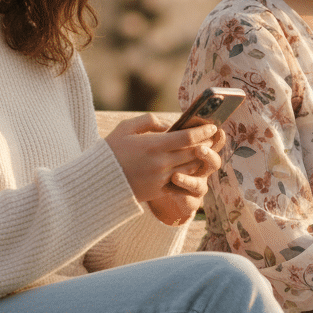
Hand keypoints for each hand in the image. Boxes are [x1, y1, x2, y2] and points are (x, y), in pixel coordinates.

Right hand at [103, 114, 221, 204]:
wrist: (98, 181)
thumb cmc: (111, 151)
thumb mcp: (126, 128)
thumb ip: (149, 121)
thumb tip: (169, 124)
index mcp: (154, 145)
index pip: (188, 138)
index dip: (203, 131)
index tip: (212, 126)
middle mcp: (161, 163)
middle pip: (194, 153)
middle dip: (206, 144)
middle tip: (214, 137)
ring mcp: (161, 179)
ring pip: (191, 168)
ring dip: (200, 159)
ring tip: (205, 150)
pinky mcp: (158, 191)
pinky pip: (181, 183)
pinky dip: (189, 175)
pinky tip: (191, 168)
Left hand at [148, 130, 224, 227]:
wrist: (157, 187)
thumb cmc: (160, 158)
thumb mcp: (162, 143)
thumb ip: (170, 132)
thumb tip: (172, 122)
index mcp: (198, 152)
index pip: (211, 142)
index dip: (213, 136)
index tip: (214, 128)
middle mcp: (200, 169)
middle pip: (213, 162)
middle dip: (209, 155)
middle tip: (199, 149)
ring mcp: (195, 186)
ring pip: (201, 185)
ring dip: (190, 180)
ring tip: (175, 176)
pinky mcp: (187, 201)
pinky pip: (190, 202)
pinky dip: (183, 198)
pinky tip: (171, 192)